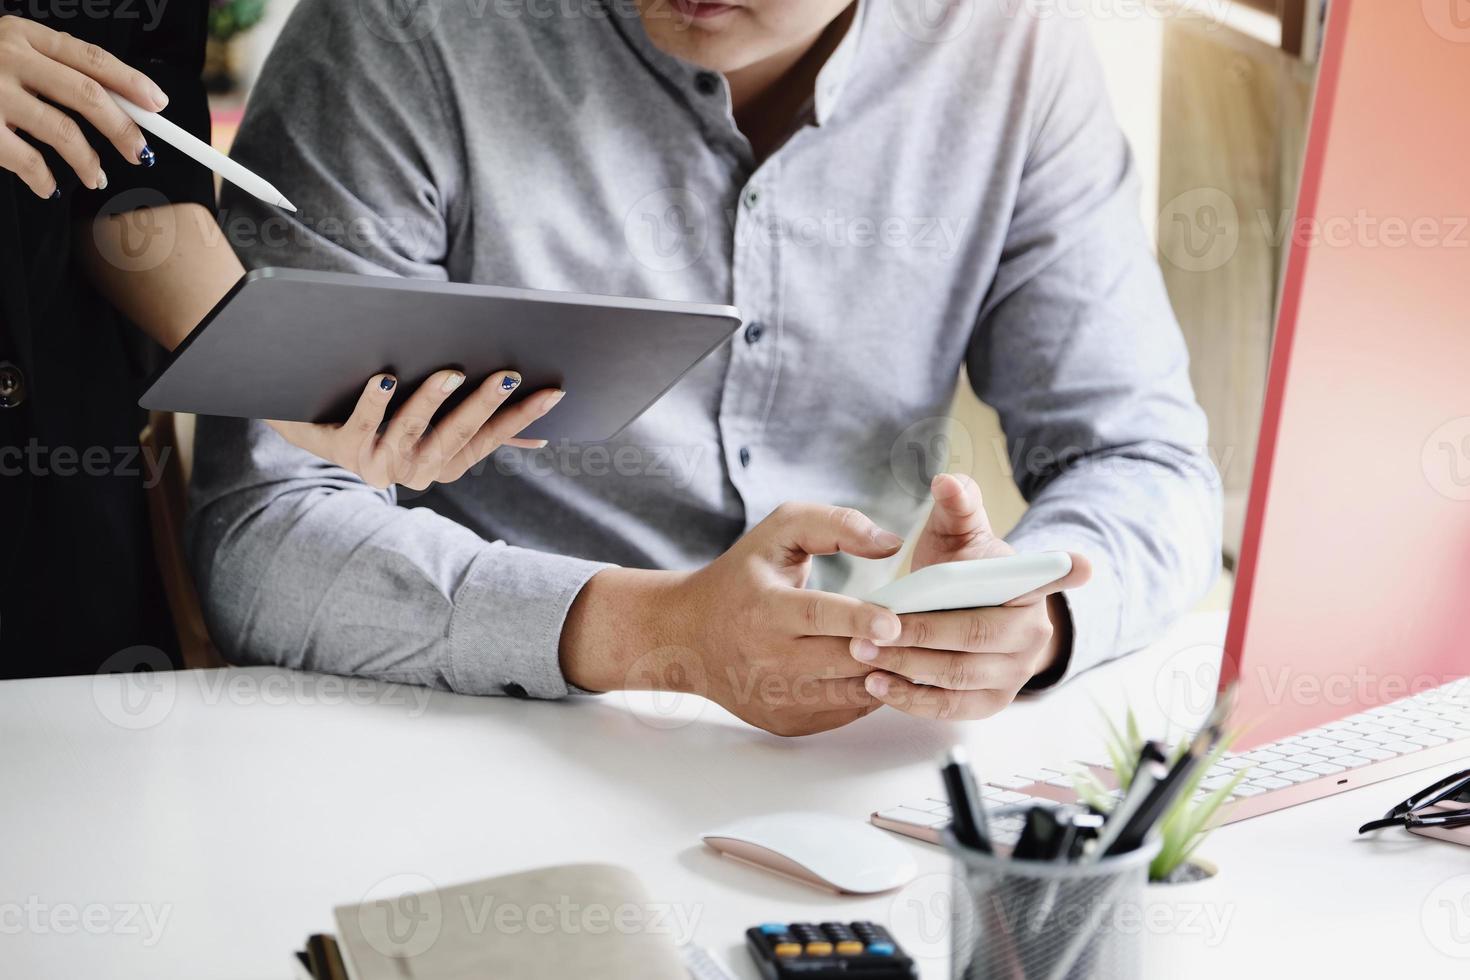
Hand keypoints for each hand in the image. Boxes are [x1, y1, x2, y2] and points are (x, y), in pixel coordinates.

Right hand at [0, 16, 164, 197]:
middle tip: (141, 154)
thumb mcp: (8, 50)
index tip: (158, 106)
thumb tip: (125, 104)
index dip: (131, 82)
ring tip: (95, 178)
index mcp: (22, 34)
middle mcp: (8, 56)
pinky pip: (26, 160)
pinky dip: (44, 179)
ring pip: (63, 132)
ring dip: (88, 162)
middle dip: (123, 129)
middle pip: (87, 94)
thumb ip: (54, 68)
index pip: (90, 57)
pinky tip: (48, 185)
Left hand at [268, 368, 564, 489]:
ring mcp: (381, 465)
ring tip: (450, 372)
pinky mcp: (344, 451)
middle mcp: (417, 472)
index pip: (491, 439)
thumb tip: (538, 440)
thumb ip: (481, 431)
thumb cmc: (390, 419)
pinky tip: (385, 380)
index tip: (552, 392)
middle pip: (457, 435)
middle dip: (484, 404)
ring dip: (431, 401)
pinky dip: (374, 404)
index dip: (521, 417)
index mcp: (446, 464)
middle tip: (508, 374)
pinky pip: (363, 426)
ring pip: (412, 431)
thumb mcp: (437, 427)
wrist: (317, 426)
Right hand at [562, 503, 906, 736]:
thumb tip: (890, 543)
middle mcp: (767, 658)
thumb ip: (834, 525)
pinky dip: (868, 694)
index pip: (818, 617)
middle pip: (841, 660)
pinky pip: (843, 713)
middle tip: (924, 636)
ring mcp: (776, 696)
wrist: (687, 636)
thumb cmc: (741, 577)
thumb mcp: (778, 532)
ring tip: (912, 651)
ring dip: (886, 675)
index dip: (859, 620)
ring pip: (849, 693)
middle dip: (887, 652)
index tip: (894, 622)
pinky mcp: (786, 721)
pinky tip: (880, 670)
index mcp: (765, 608)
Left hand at [850, 474, 1091, 719]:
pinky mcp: (988, 703)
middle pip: (976, 634)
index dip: (1067, 570)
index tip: (1081, 563)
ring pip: (957, 674)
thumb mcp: (957, 535)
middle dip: (920, 632)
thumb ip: (955, 507)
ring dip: (906, 665)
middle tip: (871, 626)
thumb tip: (946, 482)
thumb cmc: (959, 572)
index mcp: (1030, 586)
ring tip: (862, 651)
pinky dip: (910, 698)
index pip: (1053, 575)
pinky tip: (877, 684)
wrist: (958, 615)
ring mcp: (1014, 673)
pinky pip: (948, 707)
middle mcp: (1032, 633)